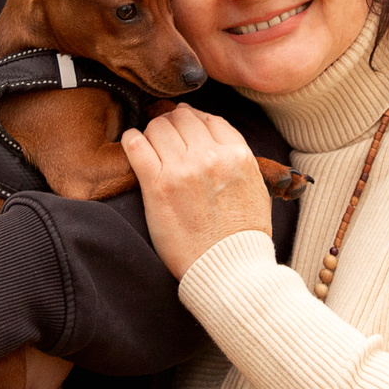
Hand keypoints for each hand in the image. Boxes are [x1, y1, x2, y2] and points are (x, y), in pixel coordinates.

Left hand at [122, 106, 274, 278]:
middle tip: (165, 137)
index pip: (208, 119)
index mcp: (237, 155)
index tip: (185, 127)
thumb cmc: (243, 234)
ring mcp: (182, 170)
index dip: (193, 120)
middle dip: (172, 124)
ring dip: (152, 133)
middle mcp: (210, 156)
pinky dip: (132, 140)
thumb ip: (239, 159)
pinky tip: (132, 144)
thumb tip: (218, 138)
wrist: (229, 270)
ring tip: (150, 145)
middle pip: (181, 119)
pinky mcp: (157, 186)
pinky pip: (136, 146)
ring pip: (158, 127)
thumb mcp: (256, 187)